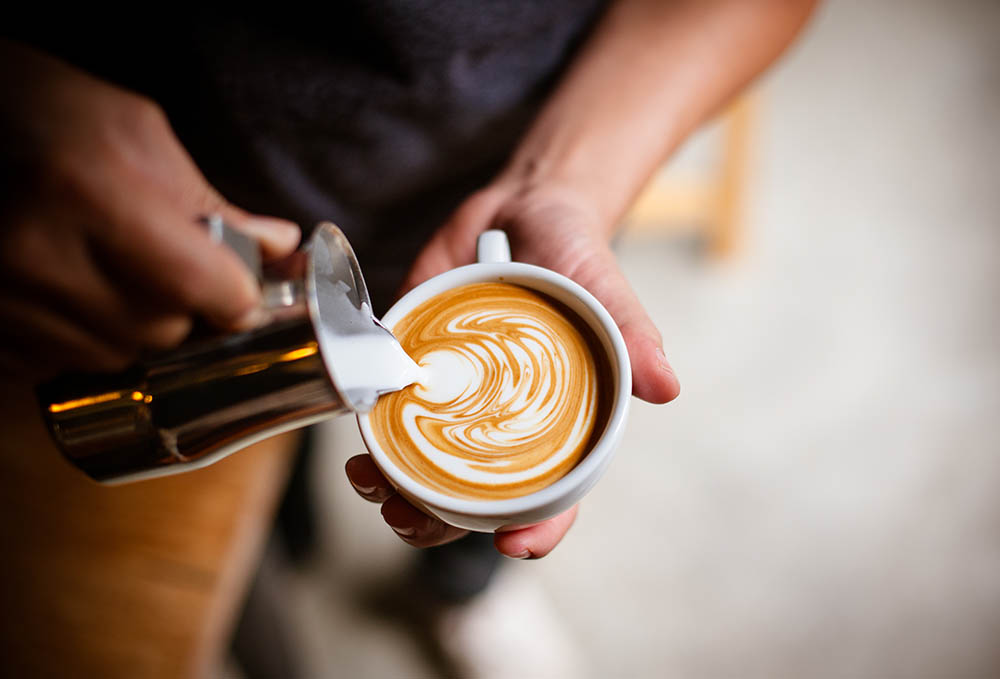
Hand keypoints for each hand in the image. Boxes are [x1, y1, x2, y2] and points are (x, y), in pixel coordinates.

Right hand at [0, 42, 299, 379]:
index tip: (241, 289)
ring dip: (133, 328)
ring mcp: (3, 302)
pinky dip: (83, 339)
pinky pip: (63, 367)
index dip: (235, 296)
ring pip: (117, 356)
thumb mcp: (132, 132)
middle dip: (185, 308)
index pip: (199, 286)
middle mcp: (38, 256)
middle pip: (163, 331)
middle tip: (169, 267)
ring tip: (111, 272)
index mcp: (89, 193)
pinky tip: (71, 291)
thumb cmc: (34, 110)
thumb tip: (276, 246)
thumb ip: (208, 199)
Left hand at [345, 180, 679, 557]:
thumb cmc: (575, 255)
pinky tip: (356, 440)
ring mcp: (455, 400)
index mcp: (557, 423)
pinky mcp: (416, 368)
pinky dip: (371, 434)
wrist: (520, 207)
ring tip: (370, 481)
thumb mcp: (606, 288)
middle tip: (409, 517)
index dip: (538, 529)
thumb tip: (667, 386)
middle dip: (438, 523)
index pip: (553, 495)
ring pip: (422, 469)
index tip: (513, 545)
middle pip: (473, 500)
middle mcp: (502, 424)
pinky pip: (391, 414)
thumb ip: (631, 333)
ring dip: (393, 490)